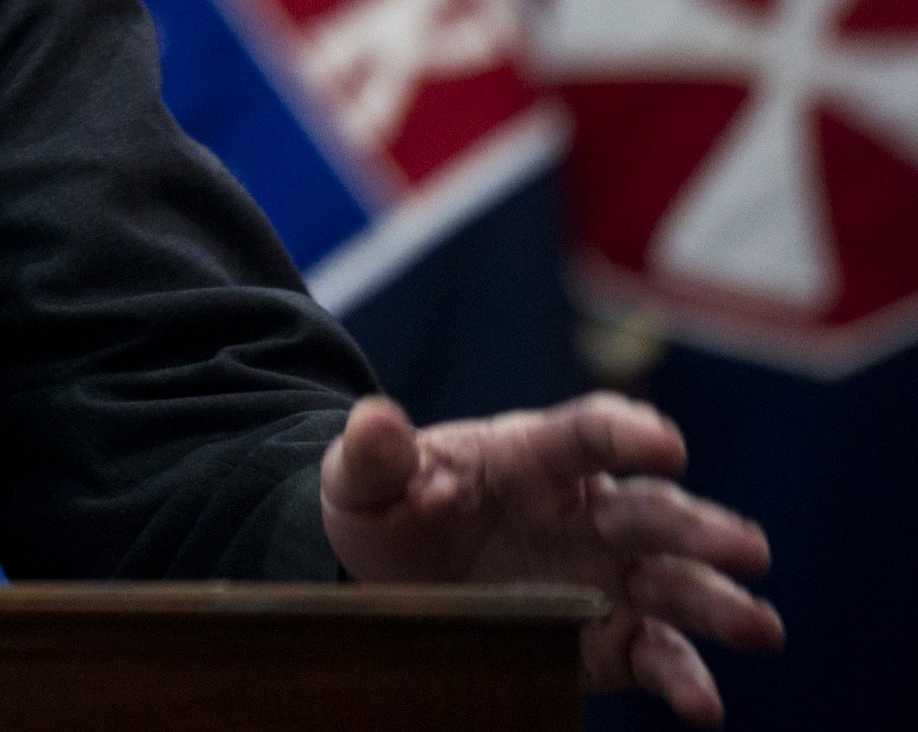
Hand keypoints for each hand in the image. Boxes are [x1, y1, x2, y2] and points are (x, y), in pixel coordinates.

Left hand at [319, 393, 781, 725]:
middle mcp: (585, 513)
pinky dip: (683, 677)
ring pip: (675, 585)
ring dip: (719, 603)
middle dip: (701, 529)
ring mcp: (605, 576)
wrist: (388, 575)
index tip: (665, 444)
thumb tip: (376, 418)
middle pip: (651, 512)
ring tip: (762, 628)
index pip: (587, 435)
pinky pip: (654, 655)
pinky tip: (703, 704)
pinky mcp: (608, 640)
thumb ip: (372, 455)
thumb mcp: (360, 480)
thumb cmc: (388, 509)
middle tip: (748, 550)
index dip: (627, 433)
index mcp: (531, 457)